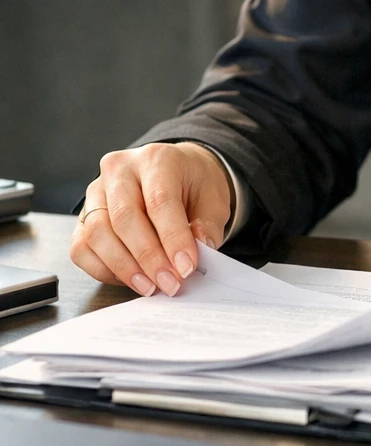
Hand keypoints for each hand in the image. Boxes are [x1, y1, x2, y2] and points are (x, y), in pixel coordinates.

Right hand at [70, 142, 232, 296]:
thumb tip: (200, 249)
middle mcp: (120, 170)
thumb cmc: (192, 185)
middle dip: (148, 257)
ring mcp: (96, 191)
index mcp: (156, 159)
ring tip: (151, 286)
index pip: (159, 200)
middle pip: (124, 217)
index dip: (173, 238)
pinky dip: (103, 270)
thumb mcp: (213, 198)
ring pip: (97, 234)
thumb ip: (207, 224)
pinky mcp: (83, 216)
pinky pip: (82, 248)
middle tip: (169, 283)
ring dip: (124, 268)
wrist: (176, 173)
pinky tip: (130, 279)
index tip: (186, 267)